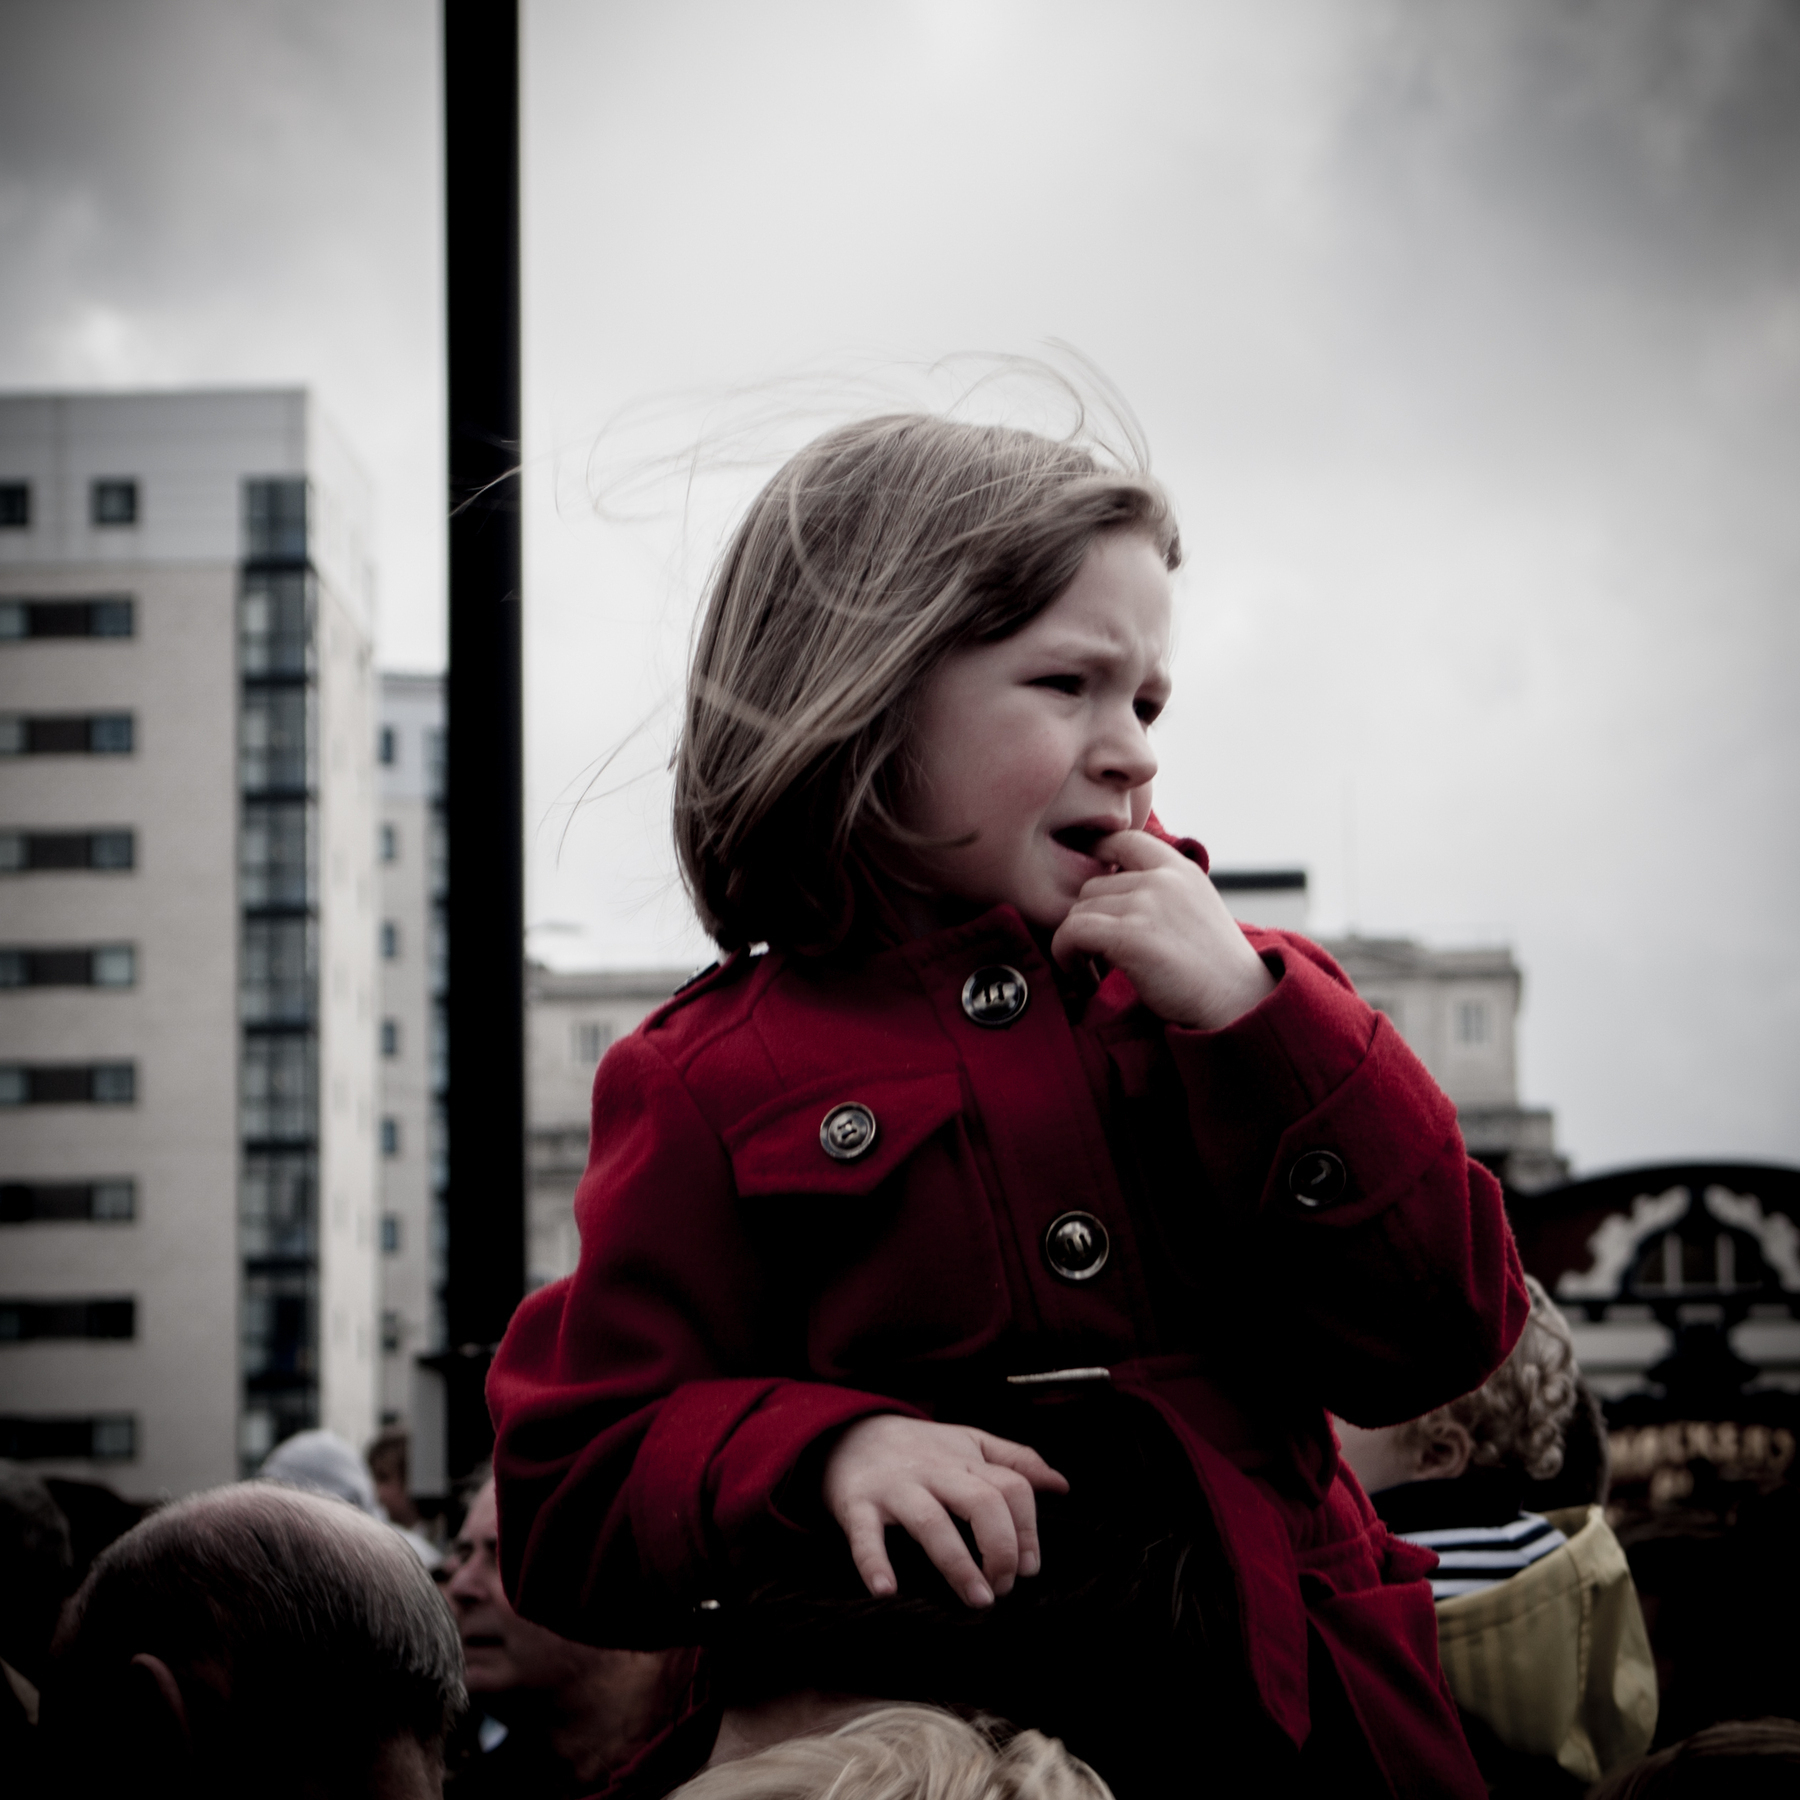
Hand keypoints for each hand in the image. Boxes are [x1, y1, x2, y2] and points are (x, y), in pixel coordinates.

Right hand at [821, 1415, 1068, 1607]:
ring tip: (978, 1600)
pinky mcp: (858, 1505)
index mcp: (965, 1460)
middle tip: (1005, 1587)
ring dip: (958, 1564)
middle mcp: (934, 1471)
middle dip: (1002, 1548)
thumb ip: (1015, 1460)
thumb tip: (1061, 1485)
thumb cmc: (920, 1448)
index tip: (1028, 1567)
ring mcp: (896, 1488)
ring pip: (932, 1522)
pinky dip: (874, 1563)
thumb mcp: (969, 1442)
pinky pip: (866, 1535)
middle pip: (982, 1502)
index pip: (1013, 1486)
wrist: (848, 1433)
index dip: (1028, 1529)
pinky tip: (887, 1591)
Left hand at [1050, 829, 1274, 1029]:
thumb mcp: (1196, 909)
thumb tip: (1112, 888)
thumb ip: (1162, 892)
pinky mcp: (1131, 936)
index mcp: (1180, 869)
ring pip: (1078, 911)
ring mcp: (1147, 904)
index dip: (1094, 858)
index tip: (1087, 894)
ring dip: (1077, 945)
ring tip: (1096, 972)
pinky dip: (1067, 956)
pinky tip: (1087, 980)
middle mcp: (1163, 879)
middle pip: (1091, 886)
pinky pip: (1072, 932)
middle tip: (1097, 957)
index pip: (1122, 839)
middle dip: (1088, 922)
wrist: (1240, 1003)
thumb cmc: (1214, 968)